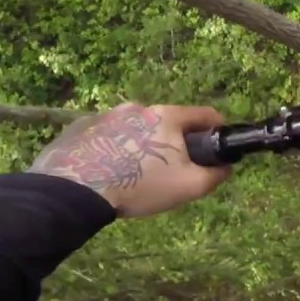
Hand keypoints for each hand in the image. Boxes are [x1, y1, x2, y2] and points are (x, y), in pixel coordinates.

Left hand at [30, 103, 231, 216]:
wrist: (74, 192)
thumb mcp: (190, 187)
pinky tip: (107, 172)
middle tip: (170, 170)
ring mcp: (105, 115)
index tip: (216, 147)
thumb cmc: (140, 185)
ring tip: (133, 174)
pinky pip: (107, 136)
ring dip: (141, 145)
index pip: (204, 114)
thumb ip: (216, 174)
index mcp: (167, 116)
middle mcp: (137, 108)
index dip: (217, 130)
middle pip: (167, 123)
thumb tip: (226, 167)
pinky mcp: (80, 128)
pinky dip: (113, 149)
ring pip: (135, 129)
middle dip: (173, 142)